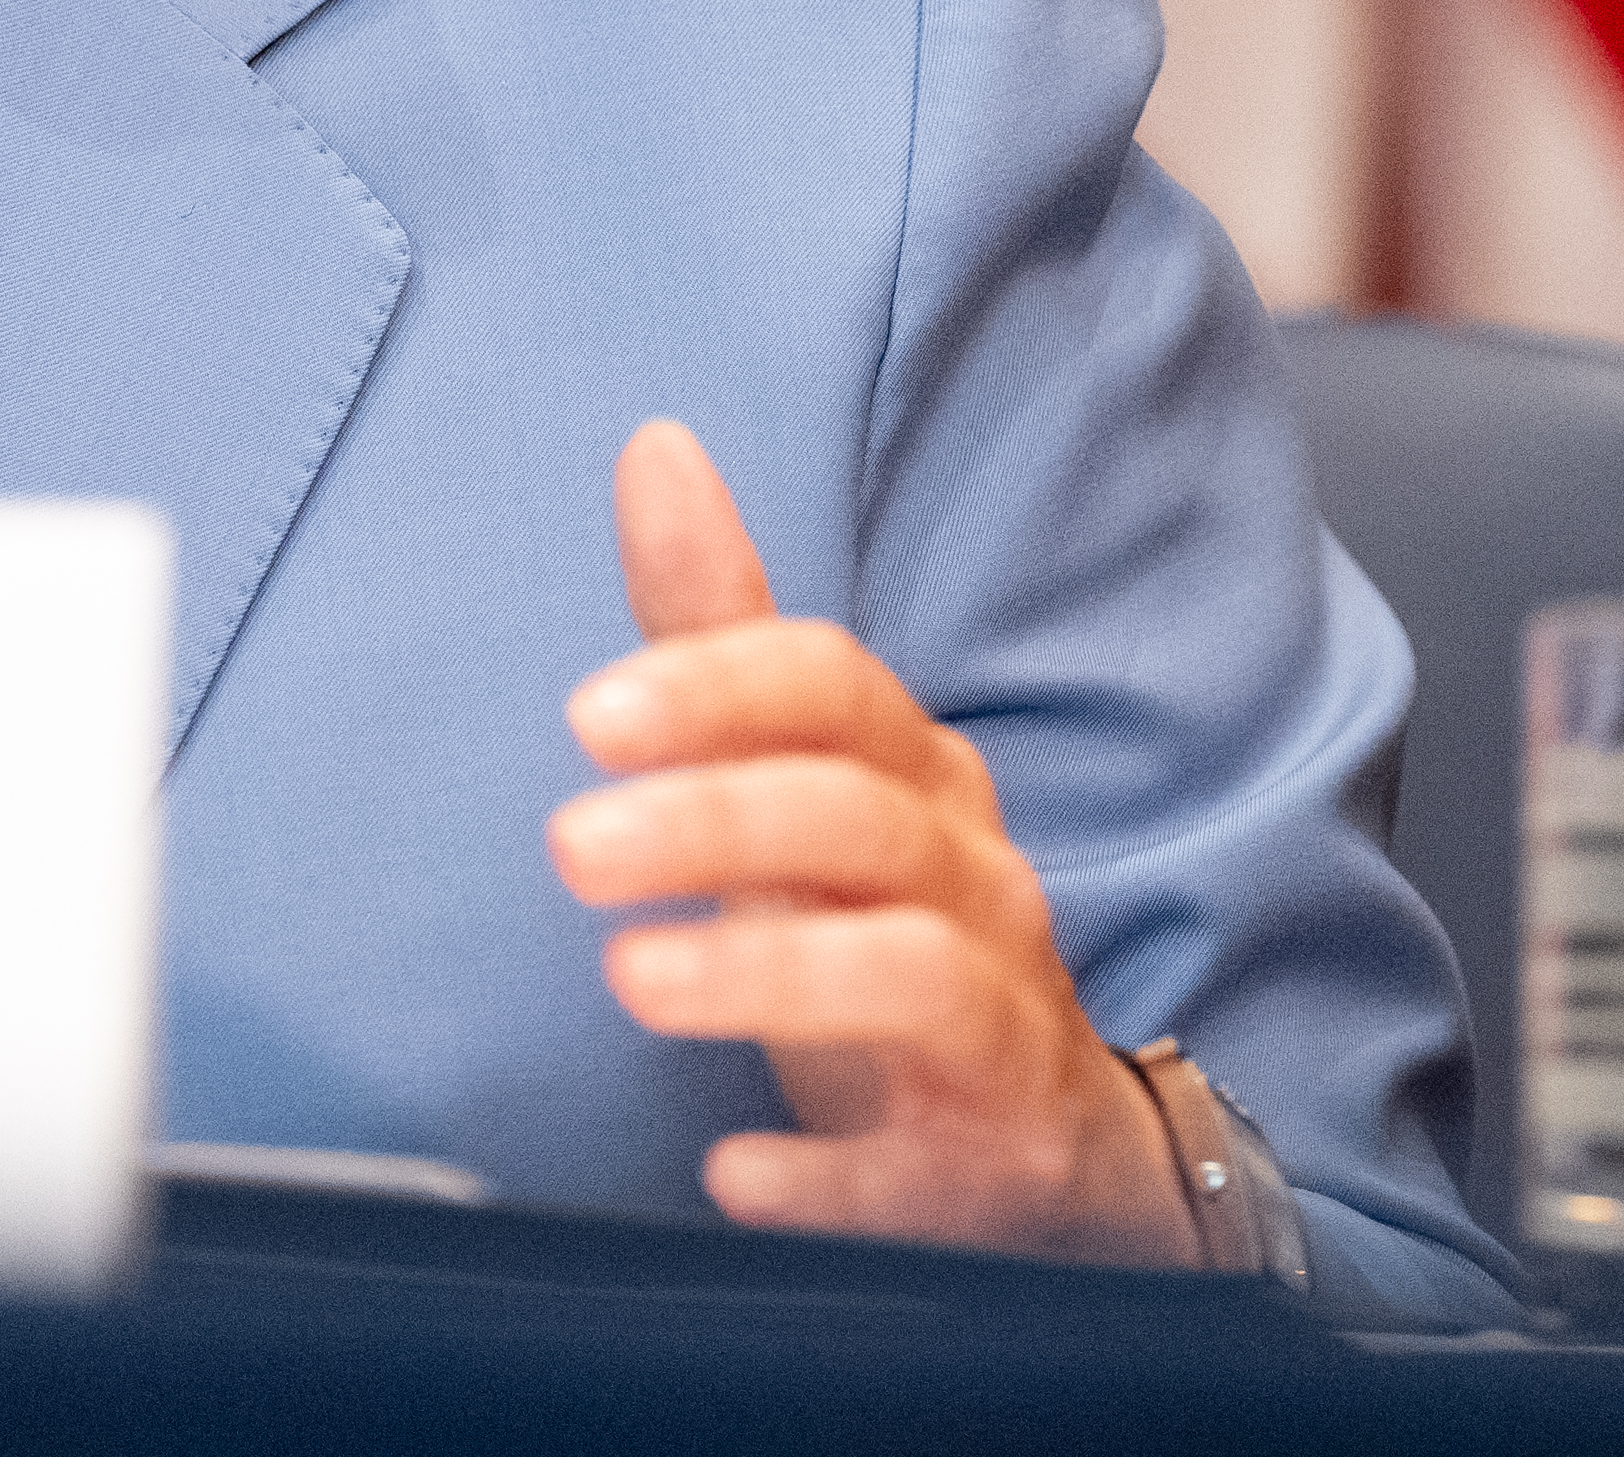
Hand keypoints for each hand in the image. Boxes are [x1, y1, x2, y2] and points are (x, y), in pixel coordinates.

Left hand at [544, 417, 1200, 1263]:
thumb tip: (655, 449)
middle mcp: (973, 884)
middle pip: (862, 821)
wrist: (1053, 1143)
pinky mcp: (995, 1163)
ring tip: (632, 979)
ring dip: (771, 971)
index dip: (720, 687)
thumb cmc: (892, 931)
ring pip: (915, 975)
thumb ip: (723, 631)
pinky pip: (926, 1169)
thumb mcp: (809, 780)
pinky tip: (739, 1174)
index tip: (589, 714)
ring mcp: (997, 1026)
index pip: (836, 690)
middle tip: (570, 846)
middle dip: (717, 821)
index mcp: (916, 778)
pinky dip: (836, 1174)